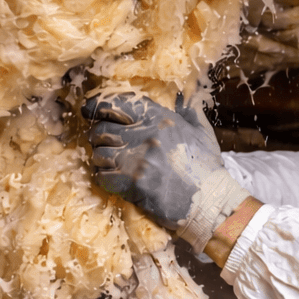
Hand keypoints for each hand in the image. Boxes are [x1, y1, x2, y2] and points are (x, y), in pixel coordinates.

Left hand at [85, 94, 225, 229]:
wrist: (210, 201)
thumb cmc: (207, 168)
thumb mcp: (203, 132)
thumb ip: (190, 111)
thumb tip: (183, 96)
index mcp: (159, 118)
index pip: (116, 103)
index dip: (97, 106)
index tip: (89, 111)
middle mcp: (144, 135)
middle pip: (102, 130)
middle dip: (98, 138)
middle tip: (105, 145)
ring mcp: (137, 160)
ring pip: (98, 154)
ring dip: (101, 159)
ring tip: (110, 164)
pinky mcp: (133, 184)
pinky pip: (102, 177)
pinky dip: (104, 178)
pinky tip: (113, 180)